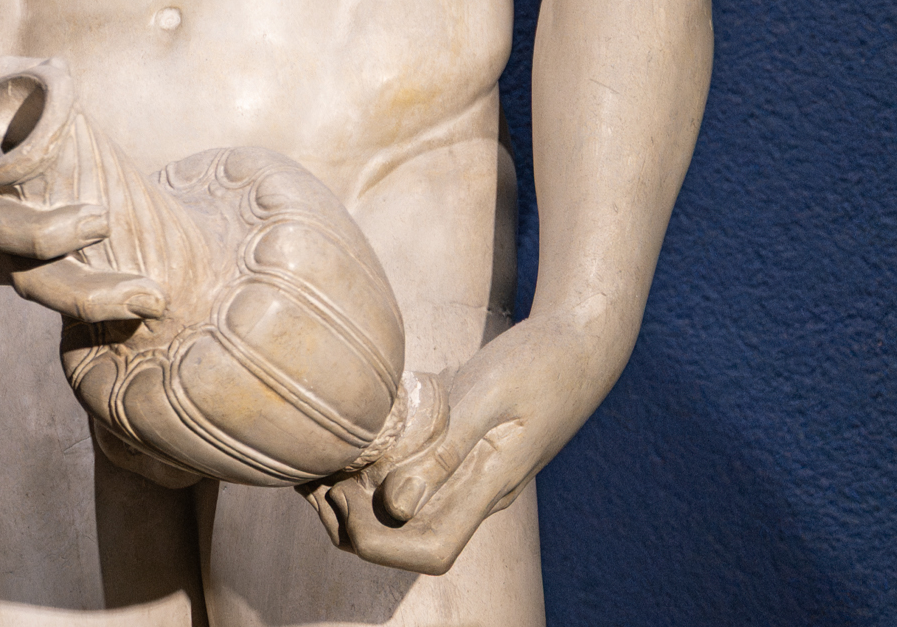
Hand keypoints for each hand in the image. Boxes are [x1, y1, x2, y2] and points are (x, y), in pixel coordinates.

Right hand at [0, 58, 164, 322]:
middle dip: (89, 292)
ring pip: (34, 287)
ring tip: (149, 305)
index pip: (6, 223)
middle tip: (151, 295)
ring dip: (92, 302)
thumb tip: (59, 72)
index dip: (54, 228)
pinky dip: (74, 292)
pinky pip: (31, 280)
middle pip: (30, 275)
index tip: (103, 215)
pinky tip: (123, 299)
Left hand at [303, 321, 599, 574]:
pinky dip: (376, 468)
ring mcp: (472, 475)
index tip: (339, 497)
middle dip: (354, 522)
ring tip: (324, 454)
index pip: (430, 551)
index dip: (377, 544)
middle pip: (409, 541)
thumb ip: (447, 449)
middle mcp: (479, 493)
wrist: (581, 345)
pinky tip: (353, 435)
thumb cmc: (538, 363)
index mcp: (489, 487)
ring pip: (407, 513)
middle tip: (314, 472)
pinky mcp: (463, 453)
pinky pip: (414, 479)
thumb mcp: (488, 394)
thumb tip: (396, 506)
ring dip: (359, 496)